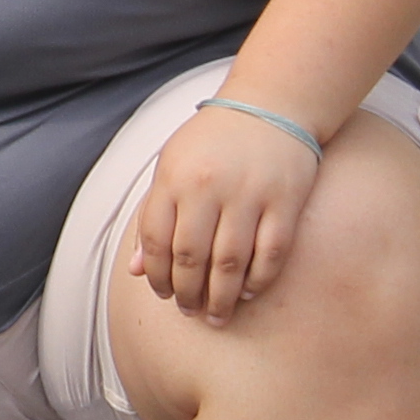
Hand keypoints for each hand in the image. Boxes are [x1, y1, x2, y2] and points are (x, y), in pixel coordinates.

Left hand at [128, 102, 322, 327]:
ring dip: (220, 297)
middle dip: (187, 294)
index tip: (163, 294)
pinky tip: (247, 292)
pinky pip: (270, 253)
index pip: (156, 241)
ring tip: (216, 315)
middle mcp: (207, 187)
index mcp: (174, 178)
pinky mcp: (285, 201)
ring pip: (229, 262)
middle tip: (190, 312)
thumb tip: (135, 269)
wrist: (270, 105)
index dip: (156, 275)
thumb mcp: (171, 167)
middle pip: (190, 258)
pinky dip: (258, 279)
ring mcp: (248, 194)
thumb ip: (152, 216)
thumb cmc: (213, 141)